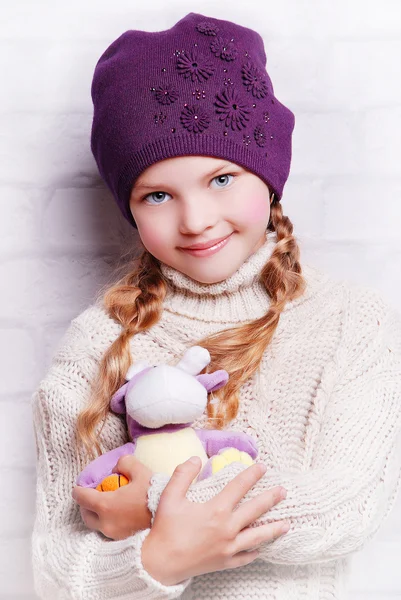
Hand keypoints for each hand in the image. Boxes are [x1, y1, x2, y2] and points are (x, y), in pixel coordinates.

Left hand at [72, 455, 153, 539]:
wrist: (170, 518)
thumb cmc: (153, 494)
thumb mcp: (140, 471)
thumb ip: (125, 463)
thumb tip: (117, 467)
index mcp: (106, 505)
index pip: (82, 498)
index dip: (78, 490)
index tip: (78, 486)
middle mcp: (106, 523)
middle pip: (86, 515)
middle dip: (85, 504)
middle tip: (91, 495)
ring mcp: (114, 534)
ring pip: (96, 525)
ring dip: (96, 515)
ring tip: (106, 505)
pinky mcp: (123, 540)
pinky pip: (108, 531)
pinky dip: (108, 522)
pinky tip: (119, 514)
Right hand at [141, 457, 288, 585]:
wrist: (160, 564)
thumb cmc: (166, 529)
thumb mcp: (170, 497)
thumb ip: (183, 474)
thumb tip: (196, 458)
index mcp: (216, 510)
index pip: (239, 487)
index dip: (252, 475)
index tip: (263, 467)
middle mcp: (227, 528)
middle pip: (255, 510)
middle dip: (271, 498)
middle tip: (283, 491)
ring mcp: (228, 547)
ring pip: (258, 536)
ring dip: (273, 528)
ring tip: (287, 523)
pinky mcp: (225, 562)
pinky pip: (246, 557)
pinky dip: (256, 551)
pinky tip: (263, 547)